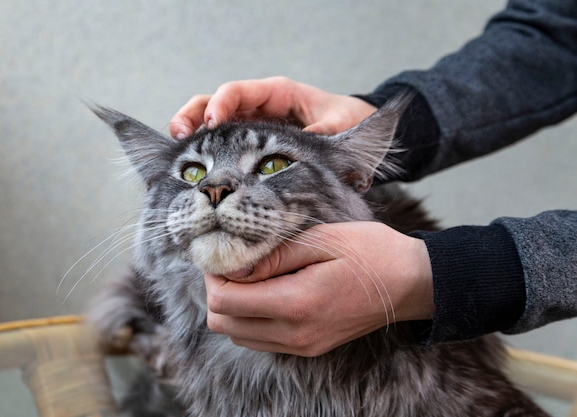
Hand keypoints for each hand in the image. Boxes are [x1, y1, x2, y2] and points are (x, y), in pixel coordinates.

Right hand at [169, 77, 376, 137]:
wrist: (353, 133)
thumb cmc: (345, 120)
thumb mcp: (340, 124)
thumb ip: (323, 132)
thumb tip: (304, 144)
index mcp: (277, 93)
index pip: (238, 91)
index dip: (221, 104)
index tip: (211, 123)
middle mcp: (258, 107)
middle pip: (214, 102)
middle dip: (194, 115)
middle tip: (180, 134)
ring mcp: (249, 125)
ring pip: (210, 122)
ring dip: (192, 132)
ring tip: (178, 148)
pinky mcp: (247, 144)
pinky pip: (220, 143)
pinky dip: (204, 151)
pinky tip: (194, 166)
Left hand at [204, 222, 433, 356]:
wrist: (411, 283)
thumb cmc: (371, 252)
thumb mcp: (322, 240)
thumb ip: (274, 256)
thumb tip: (234, 266)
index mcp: (296, 304)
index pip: (224, 301)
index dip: (213, 276)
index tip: (223, 253)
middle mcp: (295, 334)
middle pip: (223, 323)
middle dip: (217, 291)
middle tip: (233, 263)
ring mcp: (302, 346)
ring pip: (238, 334)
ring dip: (232, 306)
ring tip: (251, 275)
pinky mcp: (308, 348)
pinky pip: (260, 339)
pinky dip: (250, 317)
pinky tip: (267, 291)